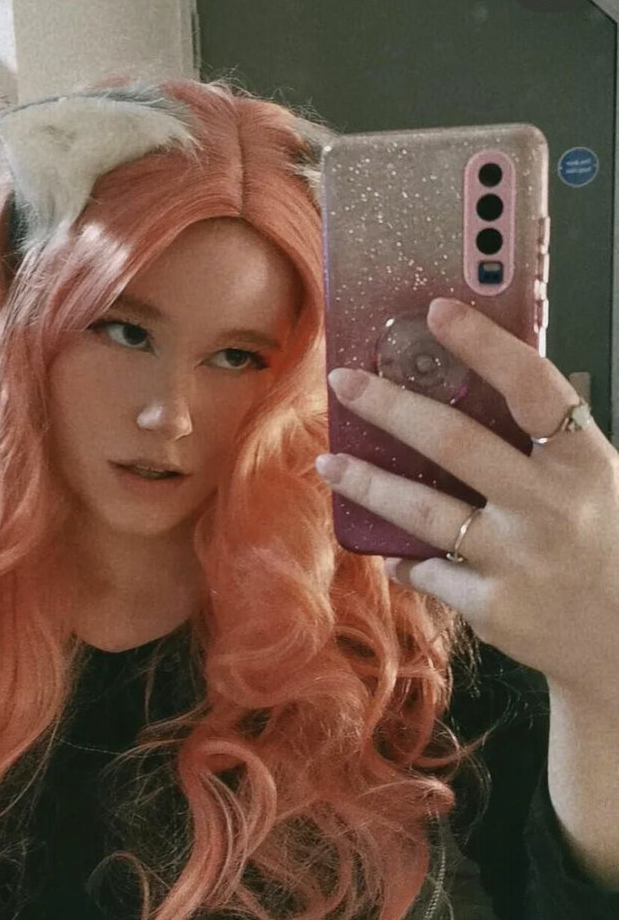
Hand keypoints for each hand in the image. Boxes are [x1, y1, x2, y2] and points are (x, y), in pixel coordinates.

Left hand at [315, 297, 618, 706]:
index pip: (532, 388)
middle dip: (390, 406)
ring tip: (328, 462)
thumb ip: (552, 441)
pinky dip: (404, 557)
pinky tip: (386, 547)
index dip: (485, 345)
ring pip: (423, 511)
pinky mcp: (493, 608)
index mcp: (584, 463)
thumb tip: (500, 379)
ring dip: (366, 483)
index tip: (437, 312)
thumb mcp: (597, 483)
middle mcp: (550, 506)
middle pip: (454, 443)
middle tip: (343, 381)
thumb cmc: (605, 546)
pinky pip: (429, 571)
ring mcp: (518, 559)